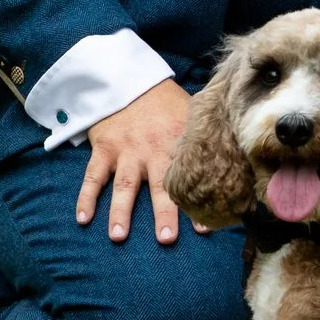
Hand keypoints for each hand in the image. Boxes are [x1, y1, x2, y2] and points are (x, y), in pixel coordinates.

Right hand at [78, 78, 193, 244]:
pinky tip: (82, 219)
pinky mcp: (104, 148)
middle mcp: (152, 149)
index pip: (190, 176)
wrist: (128, 80)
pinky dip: (85, 197)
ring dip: (120, 212)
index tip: (204, 227)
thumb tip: (237, 159)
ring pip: (123, 186)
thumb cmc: (165, 103)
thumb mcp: (191, 113)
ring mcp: (126, 150)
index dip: (197, 200)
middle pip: (158, 186)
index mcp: (178, 142)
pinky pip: (92, 176)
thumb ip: (207, 136)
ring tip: (118, 236)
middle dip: (163, 213)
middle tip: (166, 239)